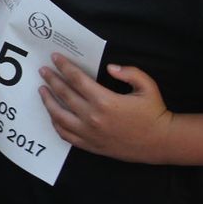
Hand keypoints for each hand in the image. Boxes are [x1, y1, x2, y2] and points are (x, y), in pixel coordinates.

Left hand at [38, 57, 173, 162]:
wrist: (160, 142)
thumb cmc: (153, 112)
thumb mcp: (147, 86)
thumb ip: (128, 72)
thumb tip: (109, 67)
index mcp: (105, 101)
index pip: (77, 80)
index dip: (64, 67)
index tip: (55, 58)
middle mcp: (93, 117)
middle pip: (64, 95)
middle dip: (52, 80)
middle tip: (43, 71)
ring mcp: (89, 133)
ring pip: (59, 116)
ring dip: (48, 101)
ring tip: (42, 91)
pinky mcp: (90, 145)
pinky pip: (66, 134)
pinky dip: (56, 123)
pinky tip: (53, 114)